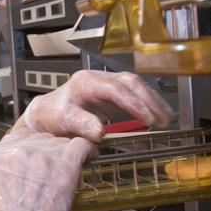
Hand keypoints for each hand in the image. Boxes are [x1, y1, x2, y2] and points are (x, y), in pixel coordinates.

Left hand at [19, 70, 172, 141]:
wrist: (45, 114)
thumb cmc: (51, 115)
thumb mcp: (62, 120)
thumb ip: (81, 124)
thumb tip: (100, 131)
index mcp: (85, 82)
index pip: (115, 89)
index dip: (133, 103)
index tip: (146, 118)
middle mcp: (98, 79)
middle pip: (130, 83)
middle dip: (149, 101)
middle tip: (161, 120)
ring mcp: (106, 85)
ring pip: (135, 86)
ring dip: (152, 102)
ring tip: (165, 119)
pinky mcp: (112, 95)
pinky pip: (134, 95)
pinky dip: (147, 104)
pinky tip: (158, 115)